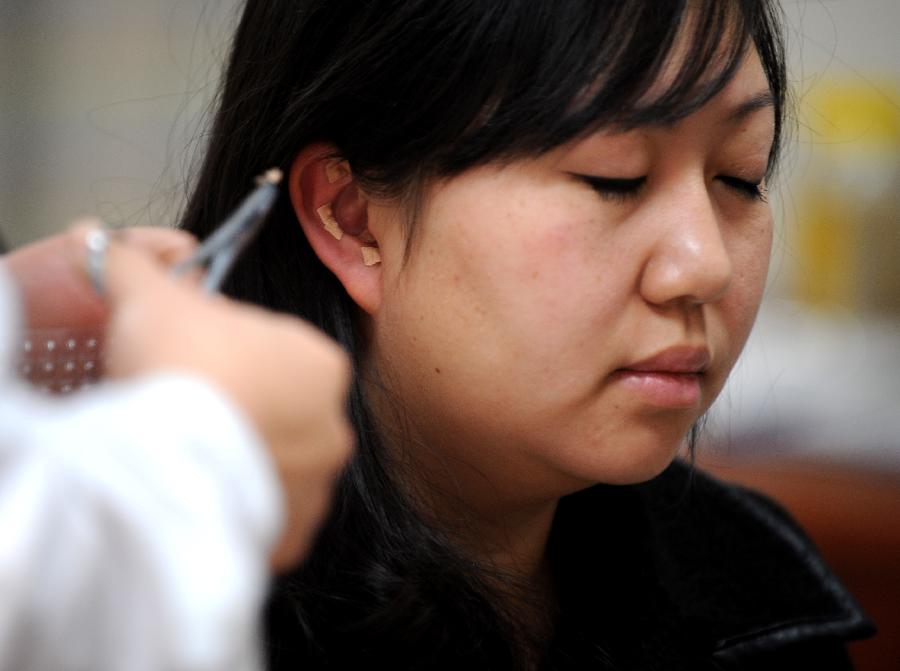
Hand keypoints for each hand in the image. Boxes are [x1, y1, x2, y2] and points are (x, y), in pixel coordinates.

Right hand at [95, 227, 353, 568]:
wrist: (169, 459)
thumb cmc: (180, 366)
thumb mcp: (152, 299)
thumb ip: (137, 268)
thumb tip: (108, 244)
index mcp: (321, 363)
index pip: (271, 350)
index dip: (222, 351)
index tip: (187, 360)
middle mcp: (332, 427)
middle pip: (274, 411)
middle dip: (234, 408)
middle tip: (180, 410)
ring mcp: (316, 487)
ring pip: (270, 468)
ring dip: (235, 462)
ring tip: (183, 457)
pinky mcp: (292, 539)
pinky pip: (262, 519)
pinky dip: (233, 509)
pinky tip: (197, 496)